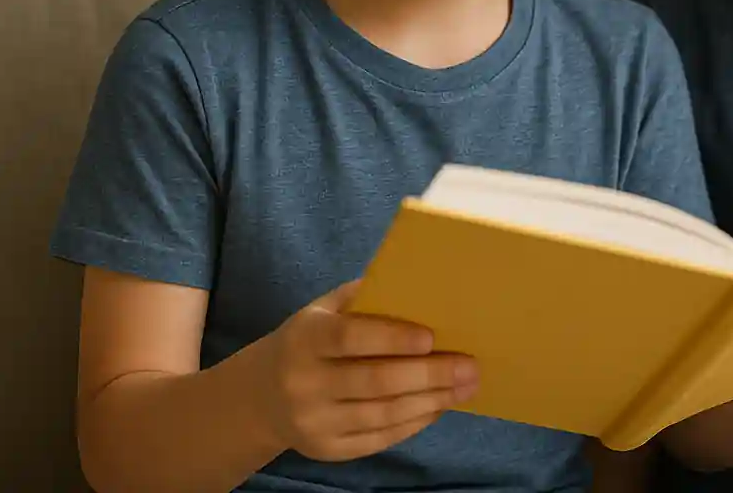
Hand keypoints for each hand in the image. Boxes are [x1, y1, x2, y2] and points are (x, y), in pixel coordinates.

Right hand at [256, 279, 478, 460]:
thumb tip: (423, 282)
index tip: (431, 336)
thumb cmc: (311, 339)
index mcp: (305, 339)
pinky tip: (439, 406)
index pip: (350, 338)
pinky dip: (414, 423)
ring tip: (465, 387)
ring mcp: (314, 422)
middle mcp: (304, 383)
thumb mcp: (324, 310)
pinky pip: (379, 439)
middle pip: (374, 382)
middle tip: (469, 366)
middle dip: (429, 374)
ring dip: (431, 401)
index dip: (391, 338)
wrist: (262, 395)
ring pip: (382, 414)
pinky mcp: (326, 450)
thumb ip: (365, 297)